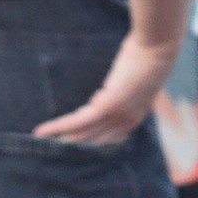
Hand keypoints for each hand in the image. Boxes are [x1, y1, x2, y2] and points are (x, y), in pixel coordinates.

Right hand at [35, 30, 178, 147]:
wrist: (157, 47)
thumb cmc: (148, 58)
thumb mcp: (136, 81)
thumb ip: (122, 92)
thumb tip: (106, 92)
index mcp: (135, 119)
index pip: (107, 140)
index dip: (87, 143)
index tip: (70, 144)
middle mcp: (126, 123)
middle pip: (92, 142)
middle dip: (71, 145)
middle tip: (51, 149)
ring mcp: (117, 116)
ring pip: (82, 134)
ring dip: (59, 139)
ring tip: (41, 141)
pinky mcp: (106, 105)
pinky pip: (77, 120)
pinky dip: (58, 127)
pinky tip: (43, 131)